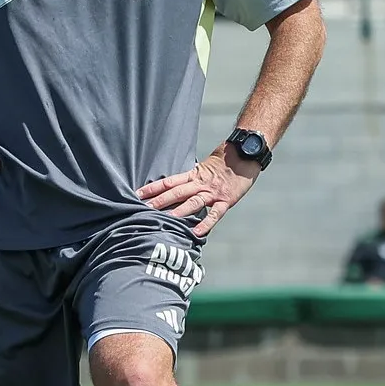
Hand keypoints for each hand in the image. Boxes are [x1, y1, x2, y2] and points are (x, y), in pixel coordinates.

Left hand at [136, 147, 260, 236]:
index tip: (137, 194)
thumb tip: (177, 186)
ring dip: (178, 211)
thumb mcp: (205, 167)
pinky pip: (214, 214)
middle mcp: (200, 184)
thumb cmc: (227, 161)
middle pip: (176, 192)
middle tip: (142, 208)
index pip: (169, 181)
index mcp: (194, 175)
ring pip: (193, 202)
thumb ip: (192, 178)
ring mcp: (213, 192)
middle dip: (159, 201)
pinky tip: (195, 232)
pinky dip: (205, 223)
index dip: (153, 187)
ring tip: (164, 220)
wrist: (247, 153)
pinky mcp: (226, 200)